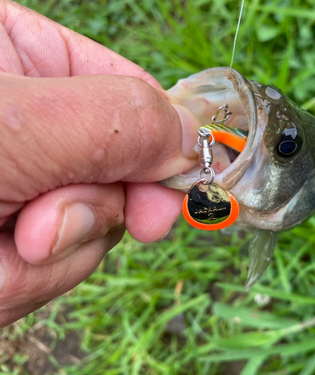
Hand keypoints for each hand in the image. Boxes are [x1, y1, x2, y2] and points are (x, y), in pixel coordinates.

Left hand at [0, 0, 198, 325]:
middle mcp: (24, 119)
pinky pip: (51, 265)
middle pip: (114, 167)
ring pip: (87, 226)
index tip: (180, 197)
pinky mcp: (3, 236)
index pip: (127, 92)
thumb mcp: (9, 125)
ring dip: (50, 253)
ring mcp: (16, 181)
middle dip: (90, 210)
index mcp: (18, 56)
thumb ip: (116, 121)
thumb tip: (194, 140)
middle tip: (42, 233)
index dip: (162, 144)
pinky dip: (20, 281)